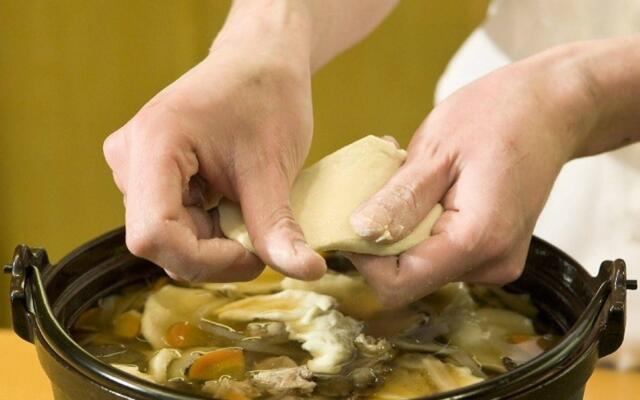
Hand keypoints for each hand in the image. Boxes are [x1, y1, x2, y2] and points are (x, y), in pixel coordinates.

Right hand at [103, 14, 325, 281]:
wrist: (259, 62)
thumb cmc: (266, 98)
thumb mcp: (274, 166)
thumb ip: (279, 226)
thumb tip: (308, 273)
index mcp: (154, 144)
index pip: (153, 235)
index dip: (204, 260)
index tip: (253, 255)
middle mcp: (130, 158)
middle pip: (160, 243)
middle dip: (215, 255)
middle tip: (262, 240)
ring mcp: (134, 168)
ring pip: (167, 240)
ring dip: (213, 244)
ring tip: (249, 212)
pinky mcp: (147, 176)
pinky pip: (171, 225)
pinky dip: (208, 232)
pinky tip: (232, 205)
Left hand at [348, 53, 596, 306]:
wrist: (552, 109)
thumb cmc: (499, 116)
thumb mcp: (438, 149)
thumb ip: (400, 198)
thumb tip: (356, 233)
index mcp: (476, 240)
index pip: (398, 283)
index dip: (363, 258)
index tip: (349, 219)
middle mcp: (490, 264)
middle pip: (408, 277)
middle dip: (381, 239)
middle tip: (378, 189)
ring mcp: (493, 262)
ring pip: (421, 265)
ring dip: (401, 229)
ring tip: (409, 181)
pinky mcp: (490, 252)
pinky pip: (439, 252)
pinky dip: (421, 226)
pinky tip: (427, 190)